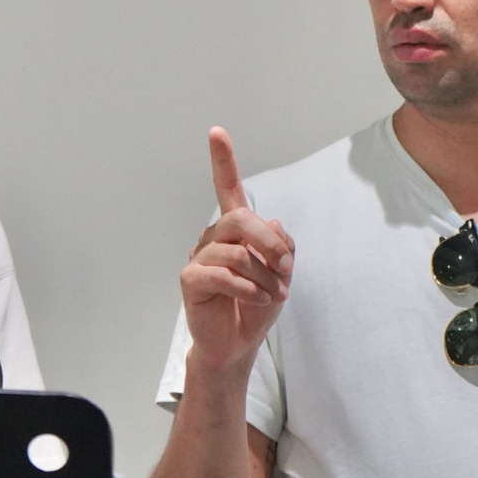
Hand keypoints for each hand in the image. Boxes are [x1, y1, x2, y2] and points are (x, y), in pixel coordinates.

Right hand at [179, 127, 293, 371]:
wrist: (236, 345)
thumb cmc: (256, 306)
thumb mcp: (281, 274)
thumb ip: (280, 246)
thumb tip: (270, 224)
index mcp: (234, 231)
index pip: (227, 188)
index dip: (222, 160)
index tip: (216, 132)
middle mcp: (213, 238)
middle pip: (240, 220)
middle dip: (269, 245)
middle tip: (286, 271)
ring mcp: (199, 257)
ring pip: (236, 252)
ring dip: (263, 276)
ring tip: (273, 295)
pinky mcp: (190, 280)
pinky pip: (222, 275)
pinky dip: (247, 289)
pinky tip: (256, 300)